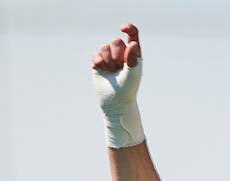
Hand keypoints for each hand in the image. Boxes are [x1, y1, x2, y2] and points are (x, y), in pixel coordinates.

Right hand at [91, 23, 144, 147]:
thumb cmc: (128, 89)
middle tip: (120, 67)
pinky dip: (99, 63)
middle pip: (115, 41)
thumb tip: (133, 43)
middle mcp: (121, 54)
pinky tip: (104, 72)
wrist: (116, 103)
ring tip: (113, 72)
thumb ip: (132, 58)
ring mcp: (109, 58)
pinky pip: (96, 55)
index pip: (132, 35)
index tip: (123, 28)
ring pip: (104, 47)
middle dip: (117, 54)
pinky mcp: (98, 63)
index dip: (128, 29)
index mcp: (133, 54)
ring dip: (108, 61)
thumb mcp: (133, 73)